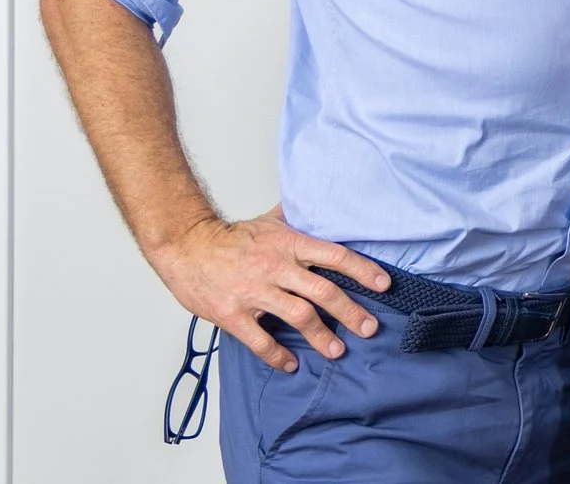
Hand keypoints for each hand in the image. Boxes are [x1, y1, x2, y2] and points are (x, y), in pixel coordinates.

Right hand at [146, 207, 389, 373]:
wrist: (186, 247)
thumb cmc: (231, 237)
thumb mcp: (270, 221)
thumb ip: (299, 218)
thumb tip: (325, 204)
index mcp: (289, 244)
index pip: (335, 256)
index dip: (363, 270)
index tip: (384, 285)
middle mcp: (276, 267)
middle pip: (324, 292)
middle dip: (351, 313)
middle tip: (369, 329)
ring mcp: (254, 292)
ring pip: (298, 317)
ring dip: (321, 337)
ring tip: (337, 351)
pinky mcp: (232, 314)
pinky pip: (260, 340)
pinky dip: (277, 356)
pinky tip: (289, 364)